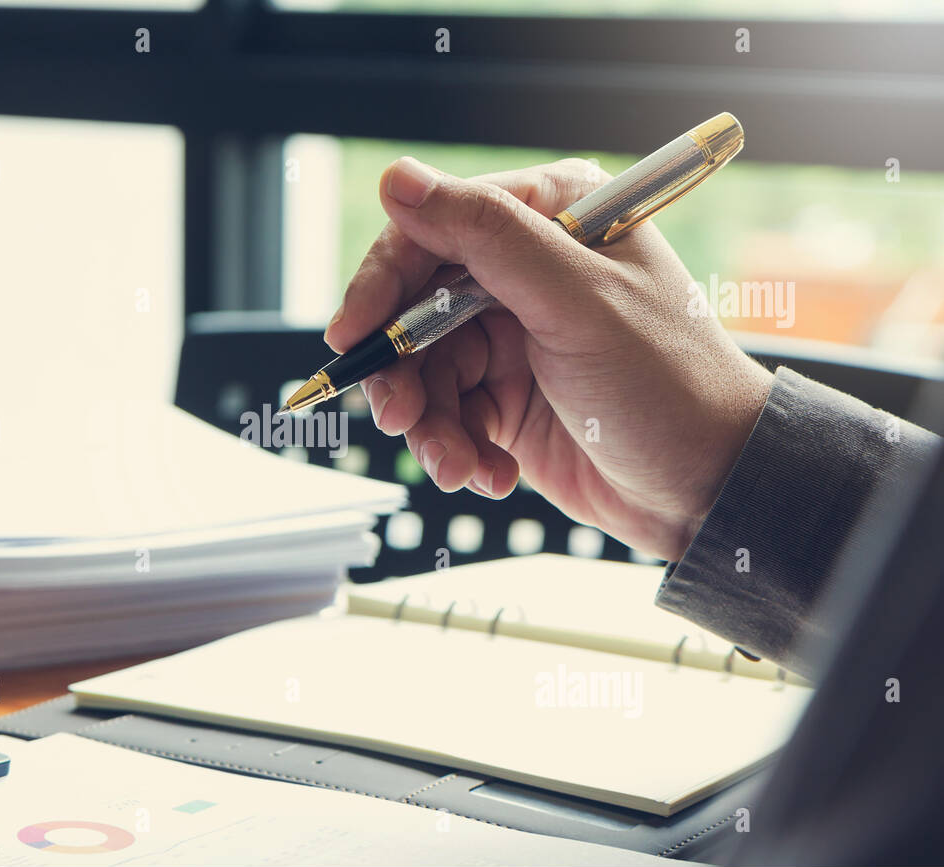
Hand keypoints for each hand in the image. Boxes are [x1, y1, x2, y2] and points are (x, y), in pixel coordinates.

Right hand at [327, 157, 773, 559]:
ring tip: (457, 462)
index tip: (354, 336)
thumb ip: (488, 237)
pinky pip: (448, 415)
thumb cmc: (670, 384)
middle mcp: (527, 272)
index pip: (435, 230)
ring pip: (425, 371)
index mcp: (553, 220)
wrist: (710, 489)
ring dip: (431, 424)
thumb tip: (396, 180)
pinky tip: (490, 471)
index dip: (383, 284)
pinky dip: (456, 448)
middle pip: (416, 307)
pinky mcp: (507, 397)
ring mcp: (514, 337)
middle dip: (403, 370)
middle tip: (399, 417)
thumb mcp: (576, 302)